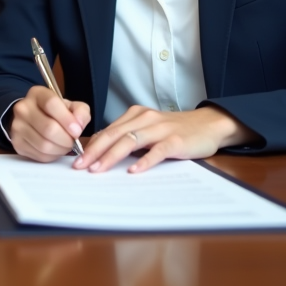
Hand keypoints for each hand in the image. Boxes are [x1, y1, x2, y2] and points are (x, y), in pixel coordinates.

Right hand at [8, 85, 91, 162]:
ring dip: (60, 149)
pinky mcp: (17, 143)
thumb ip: (80, 112)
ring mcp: (17, 126)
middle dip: (66, 139)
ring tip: (65, 145)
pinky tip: (55, 149)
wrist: (33, 119)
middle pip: (48, 128)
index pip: (51, 104)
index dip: (67, 119)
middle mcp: (23, 108)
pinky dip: (52, 156)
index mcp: (37, 94)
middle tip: (73, 141)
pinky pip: (39, 155)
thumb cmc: (55, 112)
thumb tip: (78, 125)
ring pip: (44, 145)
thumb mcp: (71, 106)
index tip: (77, 131)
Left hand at [74, 105, 256, 173]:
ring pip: (130, 141)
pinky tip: (133, 171)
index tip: (77, 160)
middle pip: (114, 135)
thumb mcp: (149, 130)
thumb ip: (130, 137)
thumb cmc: (176, 130)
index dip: (92, 145)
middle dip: (94, 151)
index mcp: (136, 115)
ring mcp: (160, 129)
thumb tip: (103, 153)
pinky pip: (156, 151)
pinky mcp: (175, 140)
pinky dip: (144, 161)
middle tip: (79, 166)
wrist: (209, 124)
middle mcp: (145, 118)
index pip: (108, 131)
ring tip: (98, 169)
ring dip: (111, 156)